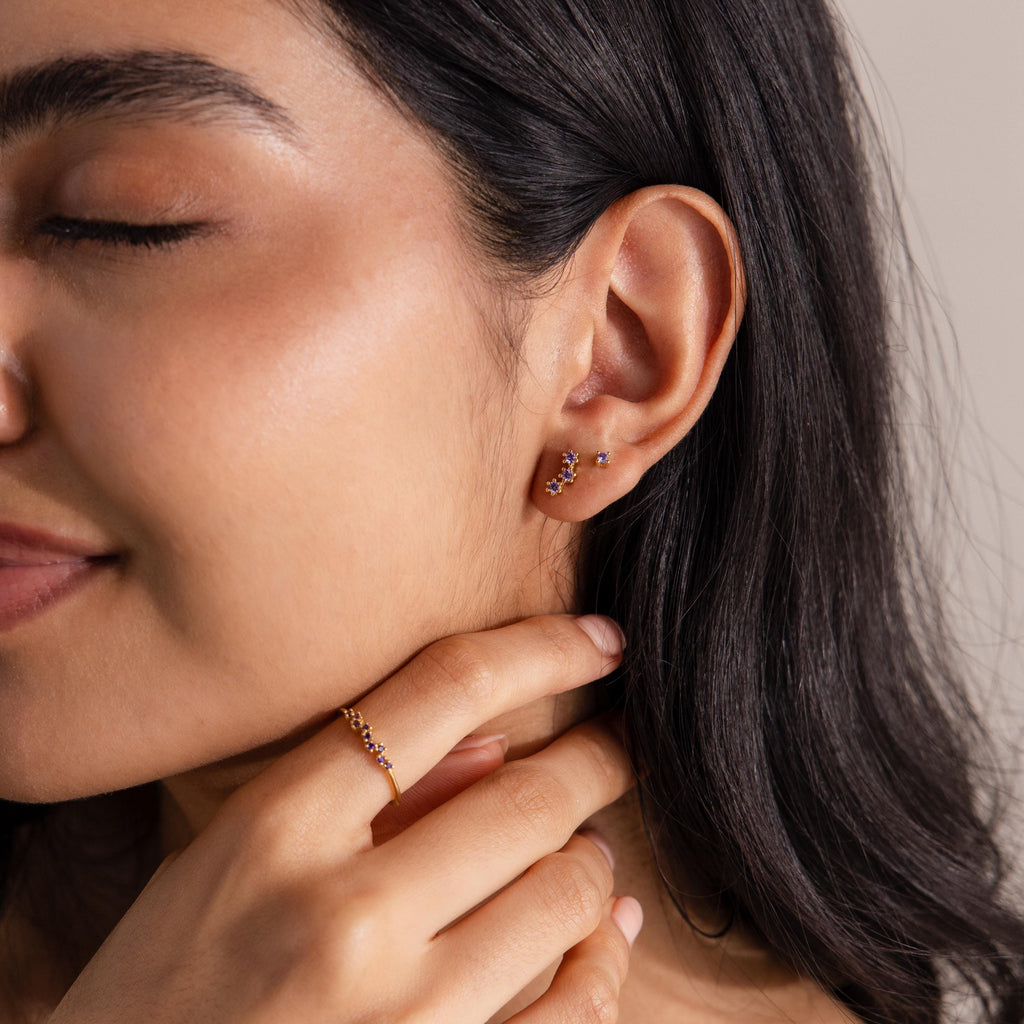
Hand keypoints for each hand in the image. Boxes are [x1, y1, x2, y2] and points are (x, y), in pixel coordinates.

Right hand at [49, 614, 641, 1022]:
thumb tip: (493, 744)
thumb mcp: (222, 865)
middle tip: (622, 745)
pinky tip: (609, 935)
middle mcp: (341, 916)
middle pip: (527, 795)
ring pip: (565, 894)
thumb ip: (349, 796)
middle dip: (599, 758)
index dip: (542, 650)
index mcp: (275, 830)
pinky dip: (606, 962)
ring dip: (596, 863)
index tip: (598, 642)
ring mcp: (399, 1019)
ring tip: (592, 851)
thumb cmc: (162, 990)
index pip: (444, 691)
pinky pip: (575, 1011)